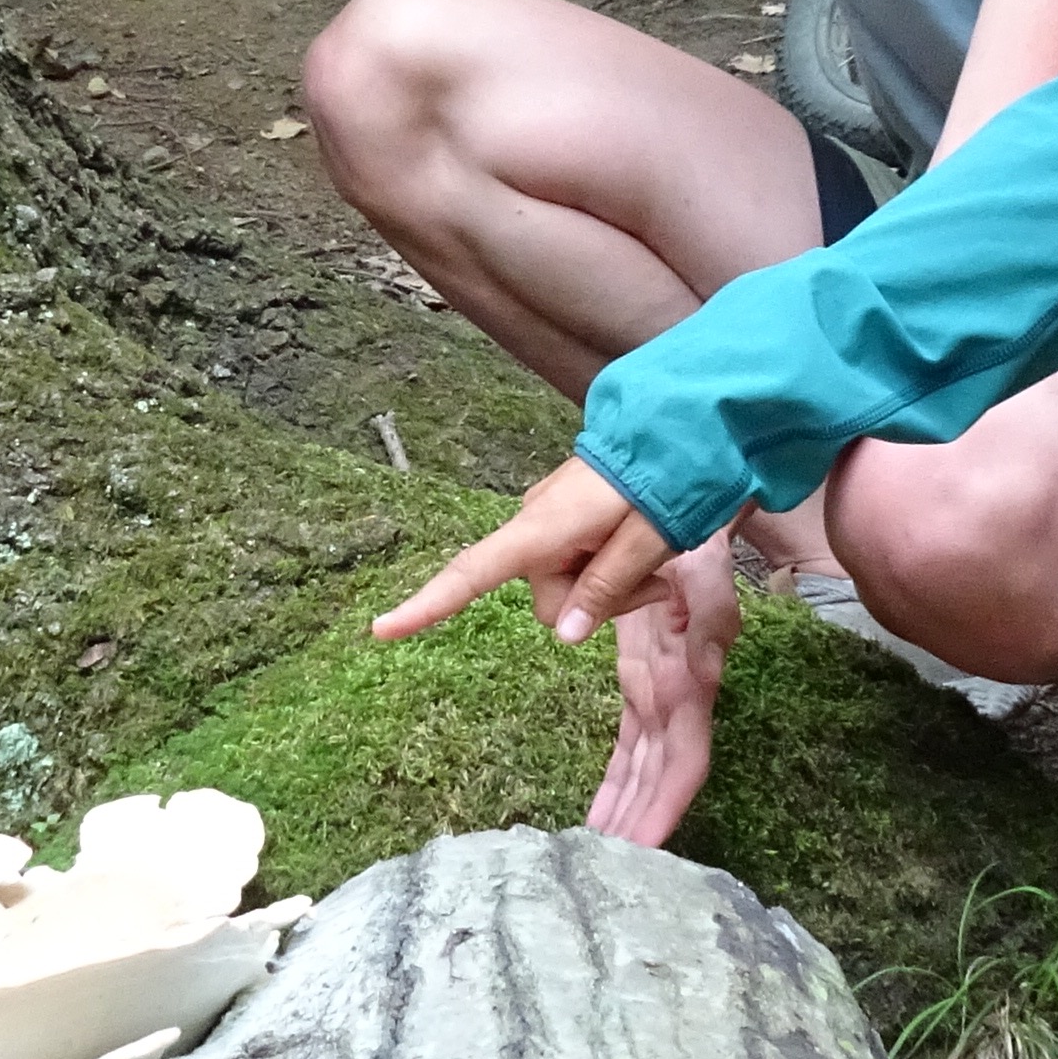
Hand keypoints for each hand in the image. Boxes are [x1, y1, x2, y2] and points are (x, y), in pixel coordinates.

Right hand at [371, 457, 682, 648]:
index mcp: (542, 529)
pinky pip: (575, 562)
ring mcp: (548, 519)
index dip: (427, 604)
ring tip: (653, 561)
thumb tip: (562, 634)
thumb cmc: (664, 480)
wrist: (677, 424)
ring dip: (608, 587)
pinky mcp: (565, 516)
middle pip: (547, 598)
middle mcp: (534, 523)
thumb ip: (604, 588)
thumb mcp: (645, 541)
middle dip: (594, 604)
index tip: (381, 629)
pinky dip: (605, 567)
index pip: (472, 573)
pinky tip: (637, 547)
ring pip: (566, 585)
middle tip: (652, 583)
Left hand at [585, 533, 742, 846]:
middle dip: (640, 826)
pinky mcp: (644, 680)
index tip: (641, 851)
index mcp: (693, 679)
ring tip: (597, 857)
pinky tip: (598, 813)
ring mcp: (663, 691)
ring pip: (644, 769)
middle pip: (661, 780)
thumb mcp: (702, 570)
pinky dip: (615, 781)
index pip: (683, 762)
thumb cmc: (695, 538)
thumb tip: (700, 669)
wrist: (689, 510)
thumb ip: (701, 617)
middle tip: (606, 873)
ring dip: (626, 813)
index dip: (665, 809)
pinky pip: (630, 745)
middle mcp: (681, 697)